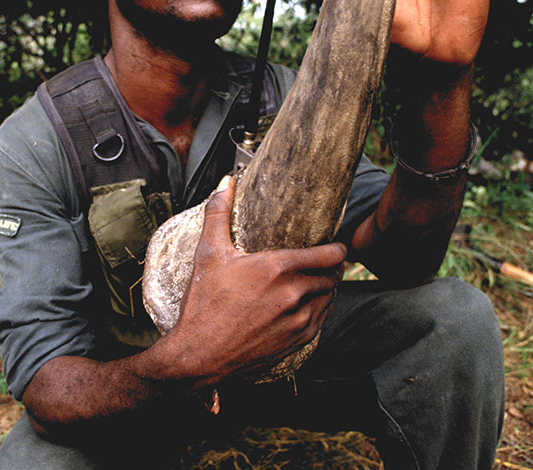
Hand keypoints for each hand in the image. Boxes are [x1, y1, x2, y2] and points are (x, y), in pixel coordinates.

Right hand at [171, 176, 345, 383]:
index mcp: (278, 268)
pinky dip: (319, 312)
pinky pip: (321, 322)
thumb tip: (225, 181)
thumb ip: (219, 212)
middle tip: (323, 263)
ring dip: (326, 290)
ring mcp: (297, 321)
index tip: (337, 246)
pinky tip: (308, 307)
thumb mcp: (209, 252)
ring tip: (316, 283)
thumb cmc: (203, 302)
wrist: (198, 354)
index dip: (337, 249)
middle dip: (330, 269)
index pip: (328, 255)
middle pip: (331, 277)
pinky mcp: (295, 343)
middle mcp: (294, 294)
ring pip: (329, 300)